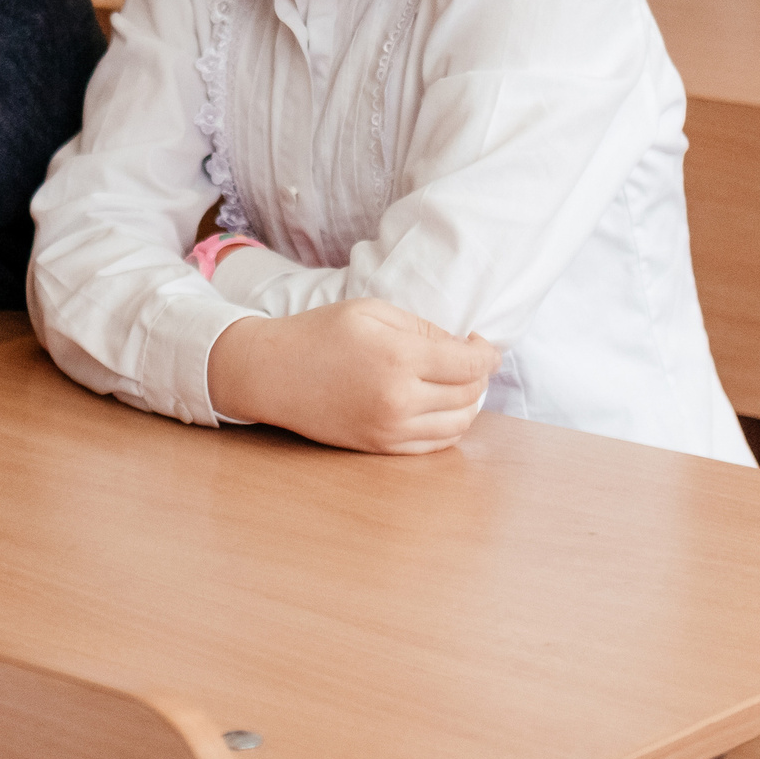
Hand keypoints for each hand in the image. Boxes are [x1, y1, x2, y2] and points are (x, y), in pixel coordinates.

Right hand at [206, 297, 499, 454]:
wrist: (272, 373)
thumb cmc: (319, 333)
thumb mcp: (372, 311)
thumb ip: (422, 327)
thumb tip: (462, 345)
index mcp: (399, 358)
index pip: (471, 364)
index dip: (487, 353)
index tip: (482, 342)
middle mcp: (399, 400)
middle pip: (470, 395)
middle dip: (479, 374)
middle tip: (468, 356)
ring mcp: (390, 429)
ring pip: (458, 424)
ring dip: (468, 402)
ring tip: (455, 380)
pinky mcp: (380, 447)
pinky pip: (434, 444)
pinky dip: (448, 425)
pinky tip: (439, 404)